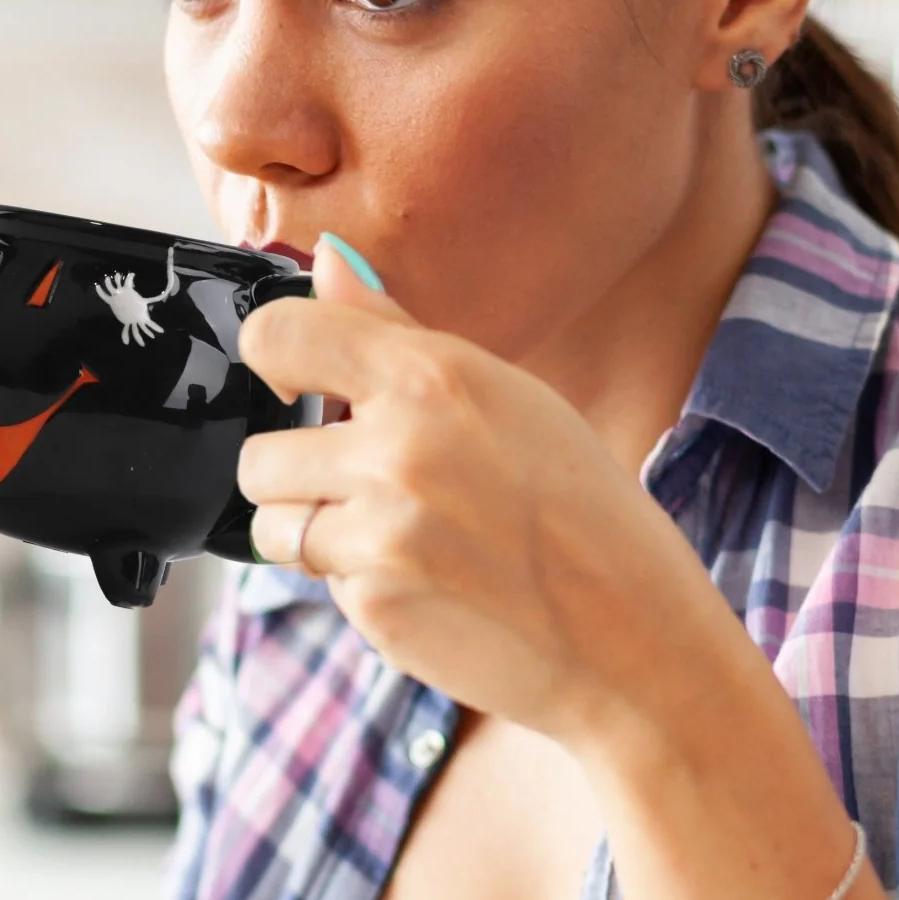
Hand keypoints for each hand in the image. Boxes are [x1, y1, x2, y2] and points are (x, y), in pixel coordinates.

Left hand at [236, 238, 718, 743]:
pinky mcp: (375, 607)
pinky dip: (363, 589)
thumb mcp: (510, 397)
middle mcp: (401, 448)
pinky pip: (323, 586)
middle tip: (372, 492)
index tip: (295, 384)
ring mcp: (383, 534)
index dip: (275, 361)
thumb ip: (398, 332)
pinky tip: (431, 589)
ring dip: (315, 535)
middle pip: (262, 453)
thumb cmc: (586, 512)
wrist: (635, 641)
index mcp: (437, 377)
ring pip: (274, 525)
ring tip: (397, 542)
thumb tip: (328, 258)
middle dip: (301, 476)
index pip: (277, 336)